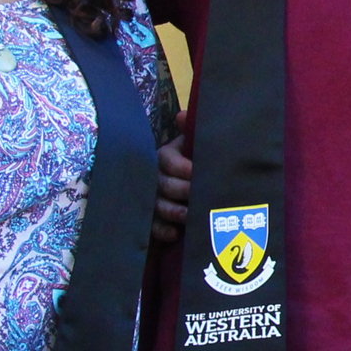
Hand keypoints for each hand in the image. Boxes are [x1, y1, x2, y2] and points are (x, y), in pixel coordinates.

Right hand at [153, 112, 190, 243]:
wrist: (183, 188)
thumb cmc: (191, 162)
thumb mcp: (191, 147)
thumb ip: (192, 132)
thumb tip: (182, 116)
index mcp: (164, 156)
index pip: (169, 161)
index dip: (184, 168)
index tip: (198, 174)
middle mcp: (155, 176)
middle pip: (165, 184)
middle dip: (183, 191)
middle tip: (201, 197)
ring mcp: (150, 199)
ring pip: (158, 205)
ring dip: (174, 212)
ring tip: (190, 217)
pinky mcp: (149, 219)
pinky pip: (152, 226)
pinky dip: (163, 231)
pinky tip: (175, 234)